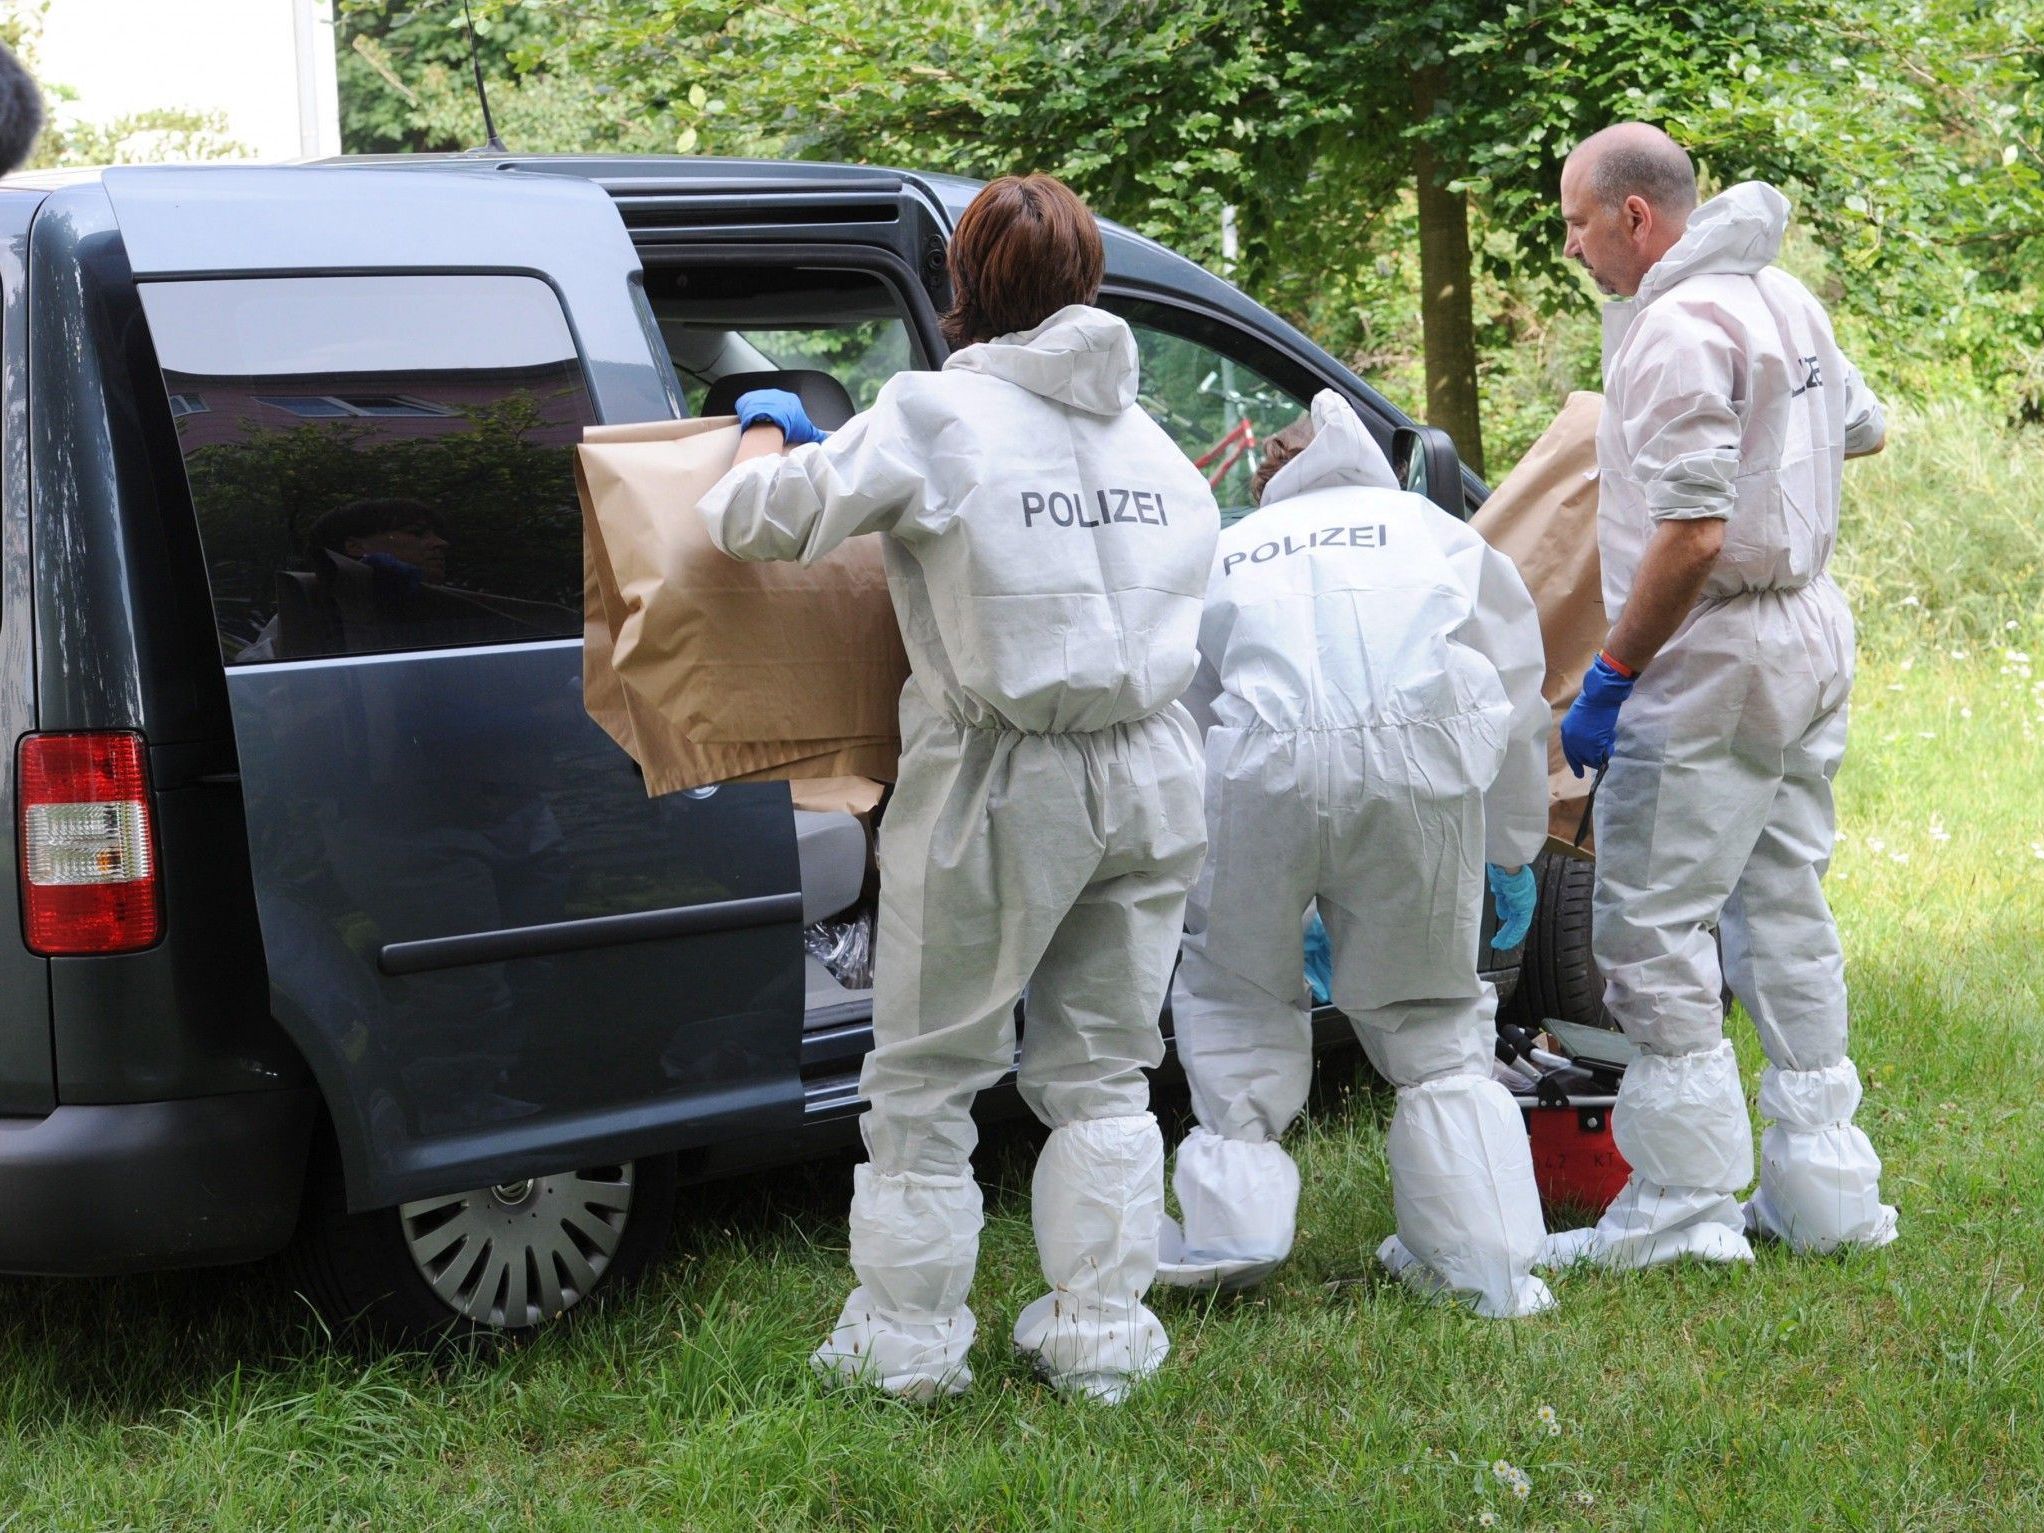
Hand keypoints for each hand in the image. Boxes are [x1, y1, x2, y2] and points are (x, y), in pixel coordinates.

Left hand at [732, 388, 826, 446]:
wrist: (767, 426)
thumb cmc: (789, 428)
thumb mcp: (807, 432)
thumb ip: (818, 435)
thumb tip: (829, 440)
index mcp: (791, 399)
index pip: (791, 409)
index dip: (789, 420)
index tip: (786, 429)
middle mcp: (776, 394)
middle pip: (776, 406)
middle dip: (776, 417)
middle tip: (774, 430)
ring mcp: (760, 395)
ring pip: (761, 406)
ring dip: (762, 415)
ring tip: (762, 429)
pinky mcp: (746, 399)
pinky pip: (747, 406)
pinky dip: (748, 413)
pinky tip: (751, 424)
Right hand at [1487, 863, 1535, 949]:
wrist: (1508, 866)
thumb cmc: (1502, 870)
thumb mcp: (1500, 888)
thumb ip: (1502, 901)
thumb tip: (1502, 914)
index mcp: (1519, 895)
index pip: (1514, 912)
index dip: (1508, 923)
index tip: (1503, 931)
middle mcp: (1525, 901)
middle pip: (1516, 920)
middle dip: (1508, 932)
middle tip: (1502, 942)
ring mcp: (1526, 905)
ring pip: (1518, 925)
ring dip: (1509, 936)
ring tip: (1501, 945)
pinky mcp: (1525, 908)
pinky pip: (1520, 925)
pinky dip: (1513, 934)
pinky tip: (1507, 942)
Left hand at [1559, 652, 1636, 776]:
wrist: (1601, 696)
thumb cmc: (1595, 703)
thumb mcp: (1582, 718)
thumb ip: (1583, 732)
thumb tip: (1591, 745)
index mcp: (1566, 730)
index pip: (1569, 752)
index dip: (1575, 763)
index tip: (1579, 773)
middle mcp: (1570, 739)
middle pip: (1580, 758)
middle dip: (1592, 759)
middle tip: (1603, 755)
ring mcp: (1580, 743)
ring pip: (1590, 759)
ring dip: (1602, 752)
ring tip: (1608, 737)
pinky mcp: (1591, 745)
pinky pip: (1599, 756)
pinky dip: (1607, 749)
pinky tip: (1609, 736)